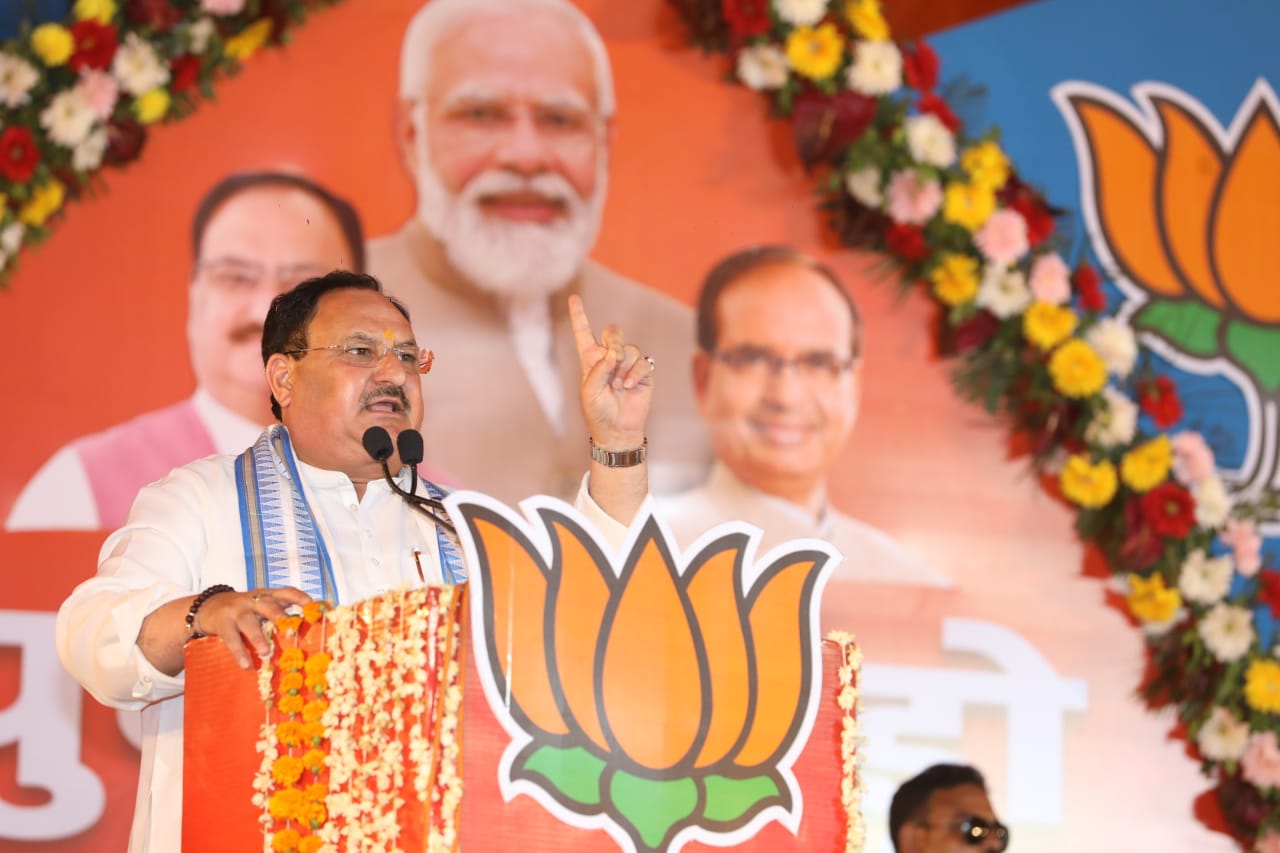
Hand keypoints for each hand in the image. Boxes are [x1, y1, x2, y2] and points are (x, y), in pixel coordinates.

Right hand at [192, 586, 313, 668]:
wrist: (208, 607)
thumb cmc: (245, 611)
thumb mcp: (262, 607)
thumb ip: (279, 615)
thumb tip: (305, 634)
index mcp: (268, 596)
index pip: (287, 592)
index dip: (300, 598)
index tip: (313, 608)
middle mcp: (254, 600)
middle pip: (268, 606)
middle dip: (280, 617)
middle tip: (291, 631)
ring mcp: (237, 611)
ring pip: (249, 622)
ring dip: (258, 638)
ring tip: (266, 653)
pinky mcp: (223, 623)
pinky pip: (231, 638)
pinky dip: (239, 652)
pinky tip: (246, 664)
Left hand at [569, 293, 654, 448]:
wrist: (617, 429)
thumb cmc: (597, 412)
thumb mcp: (589, 390)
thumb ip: (598, 369)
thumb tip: (613, 354)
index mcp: (590, 359)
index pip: (583, 332)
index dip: (579, 314)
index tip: (573, 298)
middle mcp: (608, 357)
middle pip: (612, 331)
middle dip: (613, 340)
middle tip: (612, 359)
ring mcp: (627, 364)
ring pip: (629, 348)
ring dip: (624, 366)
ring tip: (619, 385)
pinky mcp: (643, 373)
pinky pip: (642, 362)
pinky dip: (635, 373)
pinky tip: (629, 386)